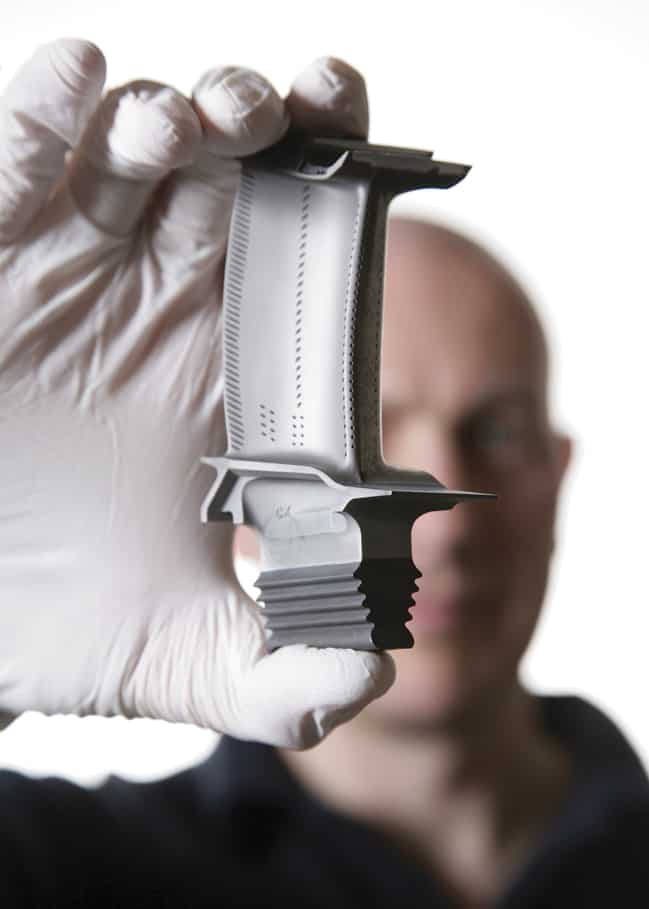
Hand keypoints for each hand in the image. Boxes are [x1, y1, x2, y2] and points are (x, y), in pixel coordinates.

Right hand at [0, 39, 393, 747]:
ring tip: (185, 127)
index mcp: (228, 377)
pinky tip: (79, 79)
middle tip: (283, 109)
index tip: (356, 132)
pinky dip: (46, 113)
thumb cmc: (70, 633)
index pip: (301, 259)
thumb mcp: (190, 663)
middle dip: (263, 123)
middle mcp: (158, 311)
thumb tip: (373, 676)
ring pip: (130, 152)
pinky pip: (19, 166)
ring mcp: (68, 279)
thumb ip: (286, 679)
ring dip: (168, 115)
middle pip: (230, 178)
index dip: (334, 186)